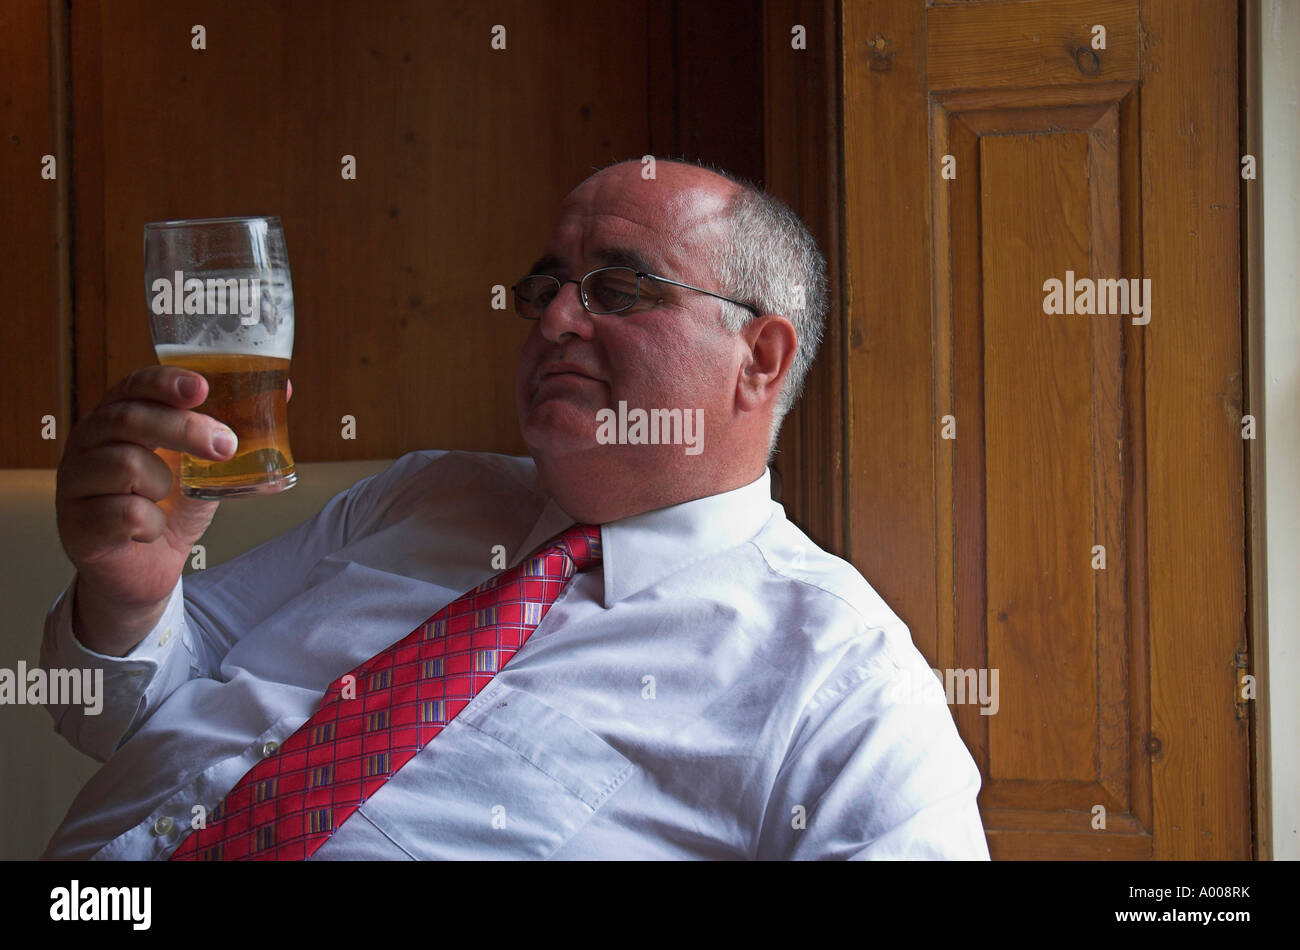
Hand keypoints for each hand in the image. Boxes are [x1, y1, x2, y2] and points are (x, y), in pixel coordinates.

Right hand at [55, 366, 236, 651]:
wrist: (146, 569)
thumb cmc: (172, 507)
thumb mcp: (205, 465)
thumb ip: (232, 430)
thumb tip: (284, 390)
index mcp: (118, 418)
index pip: (134, 386)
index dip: (166, 382)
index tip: (202, 387)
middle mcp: (88, 443)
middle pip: (129, 419)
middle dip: (185, 429)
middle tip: (225, 446)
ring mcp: (75, 482)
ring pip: (124, 464)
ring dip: (164, 484)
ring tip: (168, 497)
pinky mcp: (76, 524)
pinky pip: (123, 513)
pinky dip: (152, 524)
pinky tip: (150, 530)